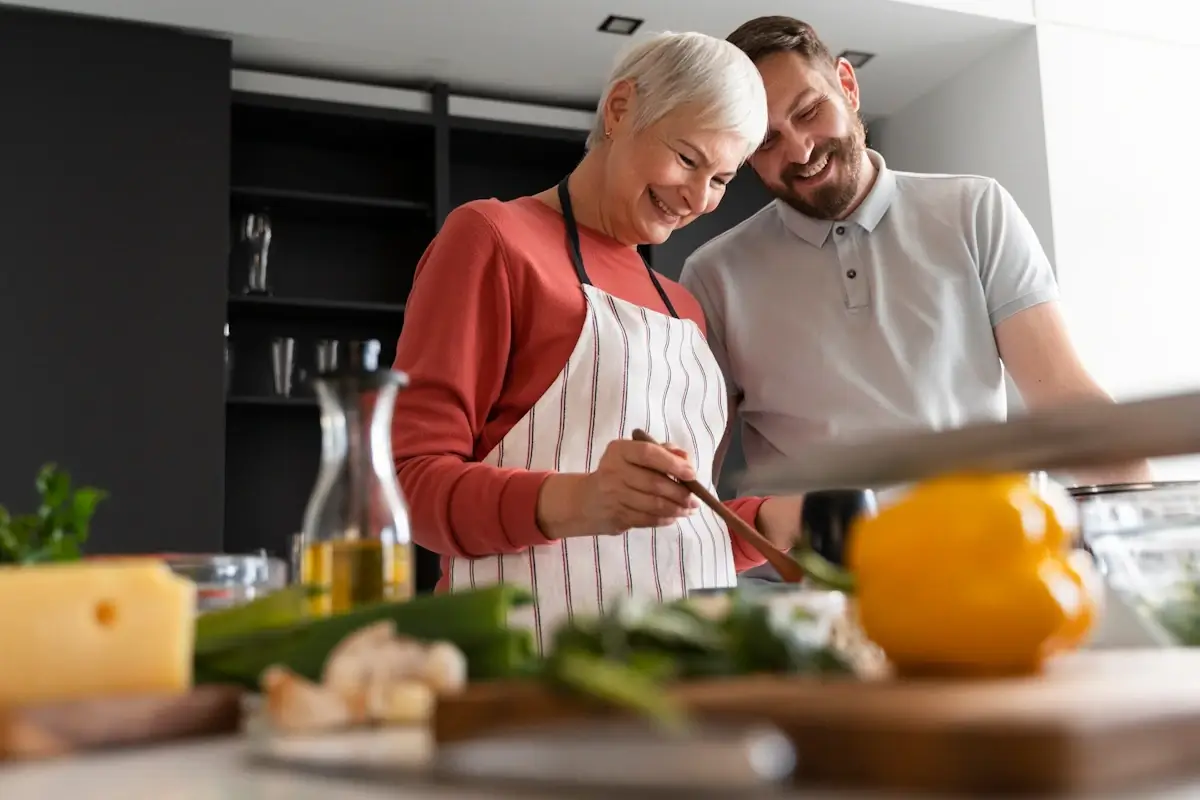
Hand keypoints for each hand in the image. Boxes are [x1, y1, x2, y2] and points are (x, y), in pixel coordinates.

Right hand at [536, 440, 699, 538]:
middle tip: (694, 499)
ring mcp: (613, 496)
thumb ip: (662, 452)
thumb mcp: (634, 454)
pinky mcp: (616, 516)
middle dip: (680, 493)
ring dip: (676, 509)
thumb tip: (686, 459)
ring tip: (688, 509)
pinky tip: (674, 517)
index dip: (672, 464)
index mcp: (619, 450)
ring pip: (653, 504)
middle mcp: (613, 471)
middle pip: (654, 483)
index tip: (691, 474)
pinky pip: (647, 520)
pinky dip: (664, 519)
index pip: (648, 454)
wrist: (587, 500)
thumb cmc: (619, 472)